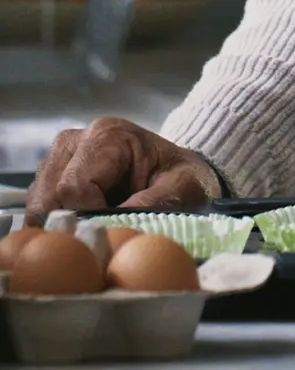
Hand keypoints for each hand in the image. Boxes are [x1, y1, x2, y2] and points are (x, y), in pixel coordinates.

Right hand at [27, 117, 222, 221]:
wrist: (180, 174)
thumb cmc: (182, 179)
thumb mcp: (182, 189)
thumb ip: (151, 203)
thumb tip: (111, 224)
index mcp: (108, 135)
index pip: (74, 186)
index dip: (88, 217)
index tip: (111, 231)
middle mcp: (76, 140)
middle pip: (49, 196)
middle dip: (71, 222)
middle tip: (100, 234)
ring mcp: (59, 158)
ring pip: (38, 204)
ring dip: (62, 223)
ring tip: (98, 225)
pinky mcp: (52, 177)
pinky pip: (38, 209)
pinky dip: (57, 223)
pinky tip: (86, 224)